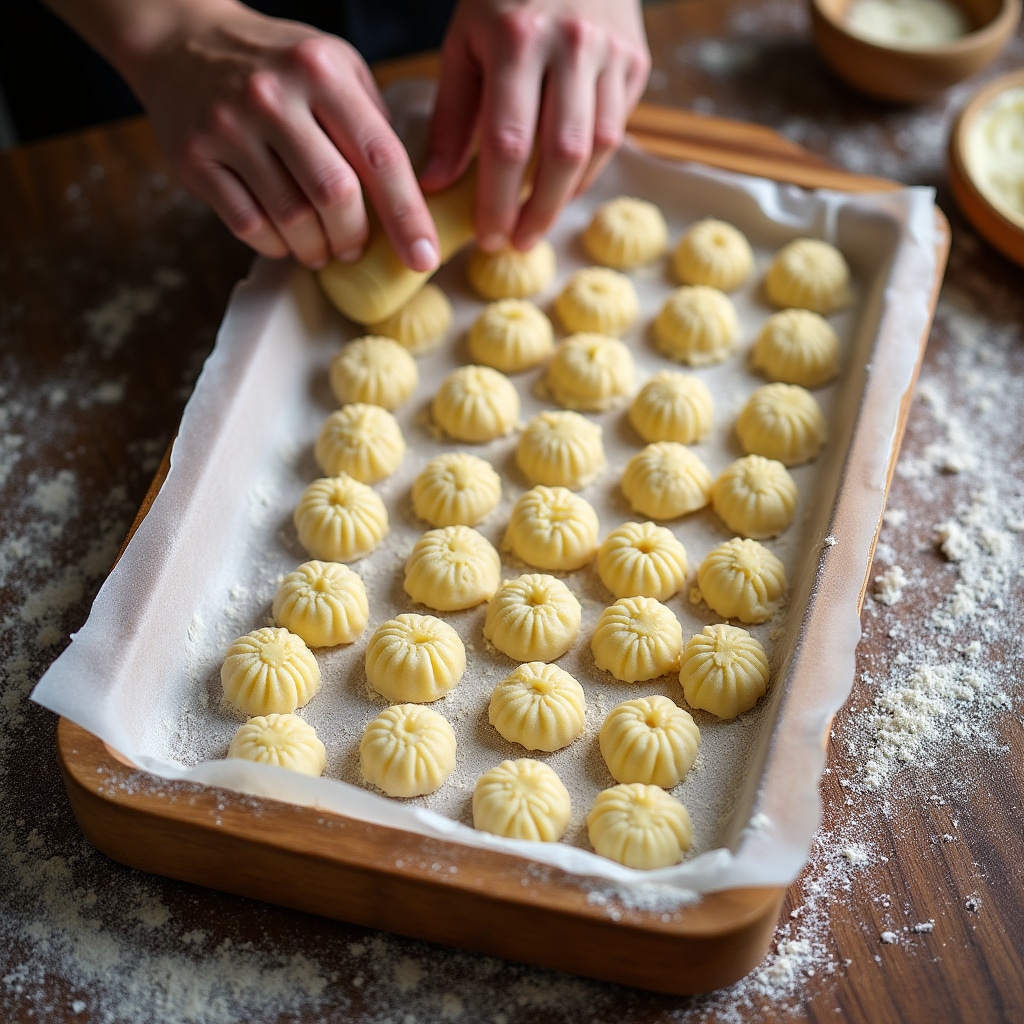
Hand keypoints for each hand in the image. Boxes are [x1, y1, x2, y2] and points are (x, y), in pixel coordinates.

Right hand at [127, 1, 439, 270]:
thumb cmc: (275, 64)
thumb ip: (372, 120)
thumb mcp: (334, 65)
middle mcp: (273, 95)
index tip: (423, 256)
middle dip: (354, 236)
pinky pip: (248, 225)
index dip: (407, 214)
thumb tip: (412, 193)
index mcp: (321, 70)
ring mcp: (228, 126)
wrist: (180, 40)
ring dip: (316, 248)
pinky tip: (285, 239)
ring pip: (291, 217)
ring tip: (322, 249)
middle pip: (334, 194)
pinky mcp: (194, 157)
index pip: (379, 155)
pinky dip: (276, 245)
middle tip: (355, 247)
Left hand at [421, 0, 649, 252]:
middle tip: (516, 243)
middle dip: (537, 211)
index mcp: (516, 39)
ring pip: (598, 148)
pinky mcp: (635, 61)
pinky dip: (590, 167)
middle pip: (559, 154)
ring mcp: (610, 52)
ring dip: (566, 195)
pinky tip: (563, 185)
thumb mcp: (464, 42)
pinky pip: (616, 131)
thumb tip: (437, 184)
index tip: (486, 237)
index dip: (496, 200)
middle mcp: (570, 45)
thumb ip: (452, 114)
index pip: (506, 142)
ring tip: (538, 221)